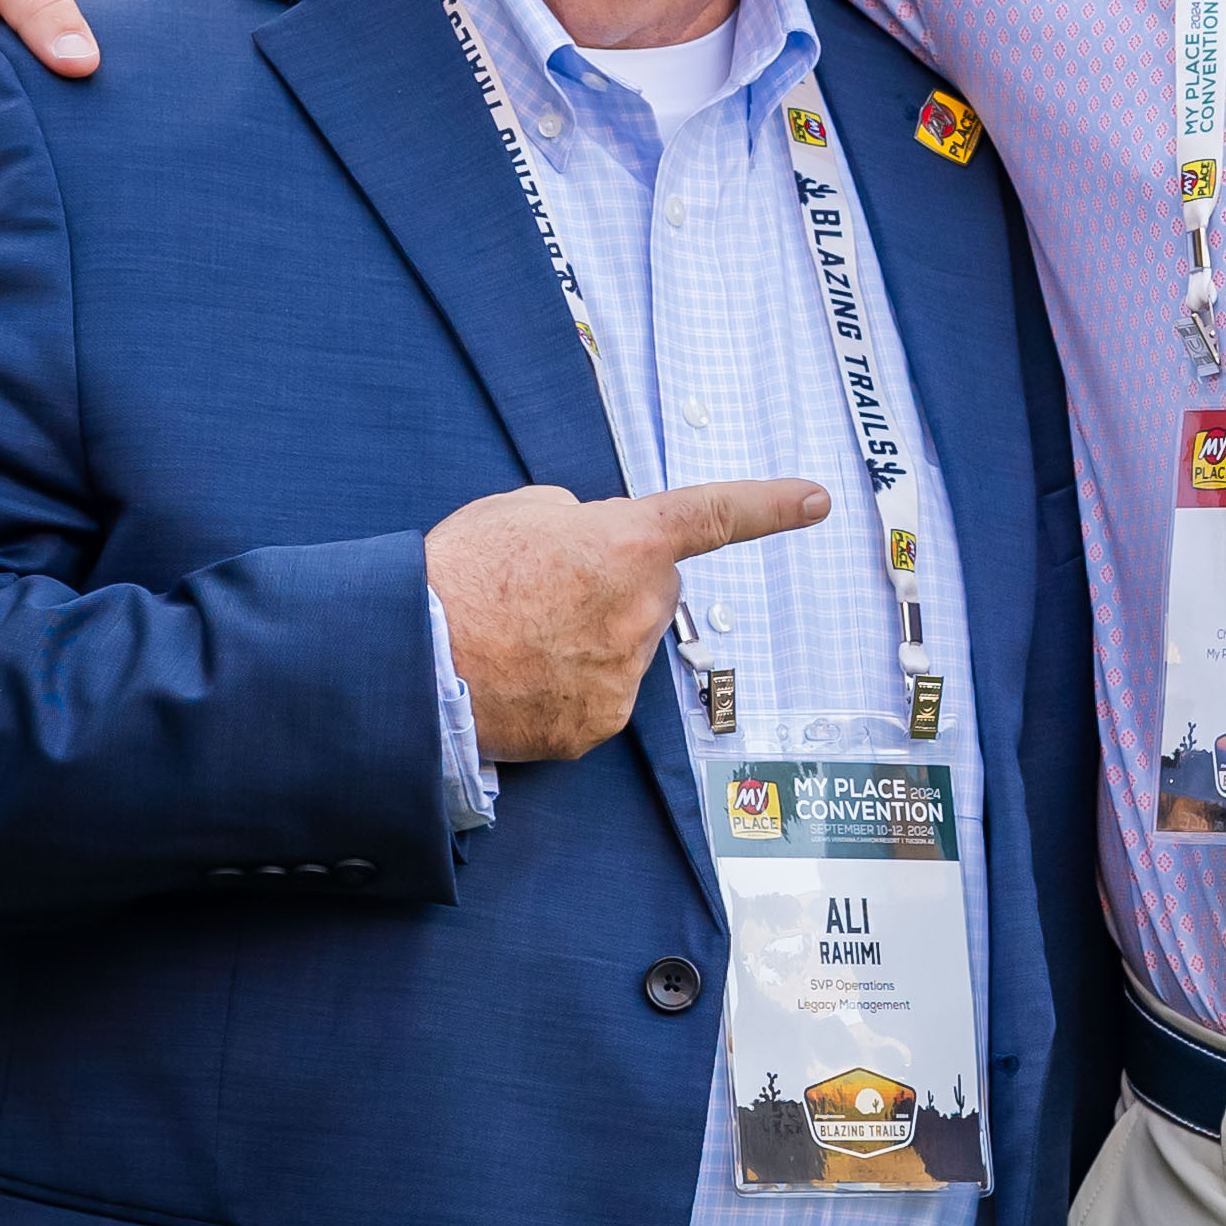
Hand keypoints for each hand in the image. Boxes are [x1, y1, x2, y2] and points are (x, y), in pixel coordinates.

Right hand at [427, 478, 832, 761]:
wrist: (411, 662)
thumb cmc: (456, 576)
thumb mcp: (518, 511)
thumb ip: (577, 518)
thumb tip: (592, 541)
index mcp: (628, 542)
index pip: (715, 516)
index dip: (770, 505)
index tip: (814, 500)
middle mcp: (641, 609)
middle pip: (654, 590)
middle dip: (618, 587)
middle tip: (545, 591)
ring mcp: (624, 674)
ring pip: (625, 645)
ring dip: (591, 638)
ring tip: (520, 637)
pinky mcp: (597, 725)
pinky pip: (600, 695)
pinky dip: (569, 688)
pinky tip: (522, 678)